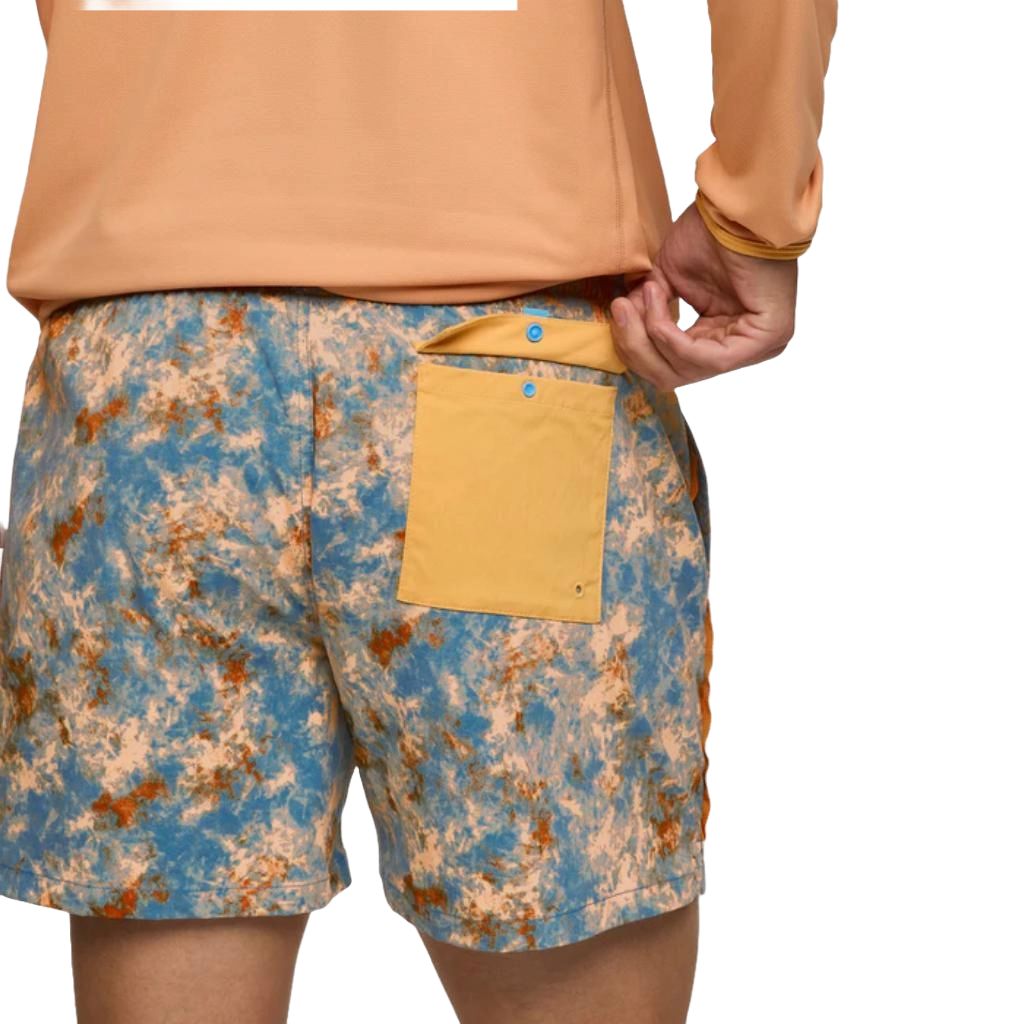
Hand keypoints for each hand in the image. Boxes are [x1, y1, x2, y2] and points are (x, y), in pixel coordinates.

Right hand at [609, 201, 798, 388]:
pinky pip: (706, 359)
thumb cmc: (710, 232)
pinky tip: (658, 299)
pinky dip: (671, 335)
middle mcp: (740, 347)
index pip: (670, 366)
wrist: (736, 204)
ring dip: (652, 334)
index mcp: (721, 336)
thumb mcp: (666, 280)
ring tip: (645, 294)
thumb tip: (621, 326)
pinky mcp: (766, 339)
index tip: (617, 311)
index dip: (636, 346)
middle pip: (673, 376)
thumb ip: (647, 311)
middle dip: (637, 347)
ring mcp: (757, 347)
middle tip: (619, 310)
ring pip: (686, 371)